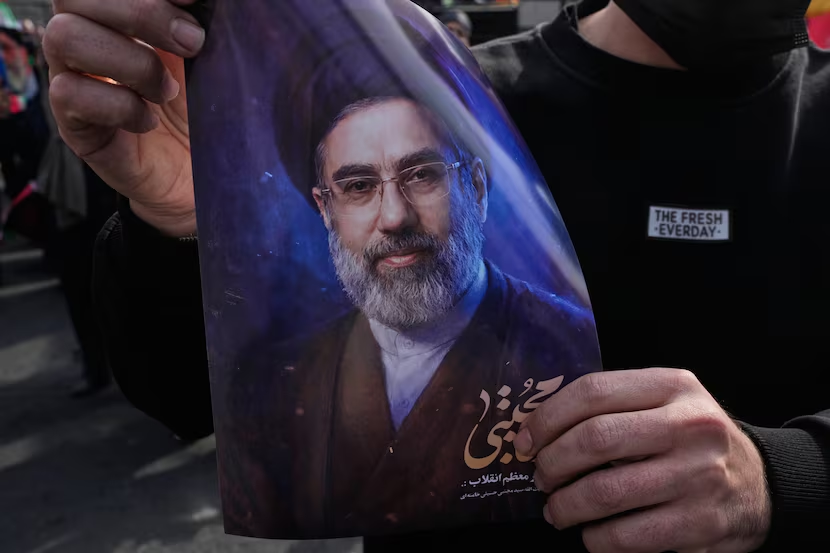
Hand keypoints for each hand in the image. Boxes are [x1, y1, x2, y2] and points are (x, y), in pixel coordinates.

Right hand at [43, 0, 205, 235]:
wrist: (203, 176)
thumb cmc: (206, 109)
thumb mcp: (211, 59)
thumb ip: (200, 23)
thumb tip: (207, 2)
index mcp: (120, 12)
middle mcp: (89, 37)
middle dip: (142, 12)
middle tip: (194, 43)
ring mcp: (74, 78)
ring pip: (64, 37)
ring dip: (131, 61)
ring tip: (168, 92)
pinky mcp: (73, 124)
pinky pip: (70, 95)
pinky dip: (119, 106)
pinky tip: (150, 121)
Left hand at [514, 369, 770, 552]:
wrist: (761, 484)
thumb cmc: (691, 440)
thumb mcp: (665, 403)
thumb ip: (613, 406)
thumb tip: (536, 429)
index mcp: (674, 386)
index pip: (593, 391)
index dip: (547, 417)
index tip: (524, 440)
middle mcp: (690, 426)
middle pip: (595, 439)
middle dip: (552, 463)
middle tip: (540, 477)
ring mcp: (699, 476)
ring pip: (606, 492)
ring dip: (566, 506)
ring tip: (557, 509)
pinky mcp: (702, 524)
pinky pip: (628, 536)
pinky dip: (596, 539)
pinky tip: (591, 534)